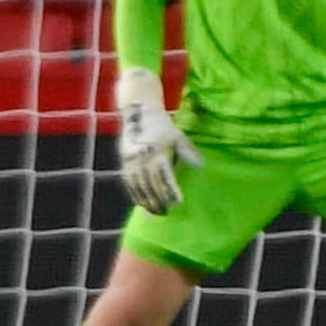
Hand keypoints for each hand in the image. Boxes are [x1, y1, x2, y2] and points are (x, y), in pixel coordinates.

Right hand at [116, 67, 200, 213]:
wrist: (139, 114)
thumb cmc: (163, 126)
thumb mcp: (177, 136)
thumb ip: (188, 152)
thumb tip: (201, 166)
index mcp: (157, 151)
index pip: (165, 176)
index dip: (171, 190)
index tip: (178, 202)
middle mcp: (143, 157)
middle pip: (151, 184)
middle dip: (159, 200)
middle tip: (168, 212)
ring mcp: (131, 161)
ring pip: (139, 186)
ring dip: (147, 201)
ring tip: (156, 212)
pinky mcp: (124, 163)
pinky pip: (129, 183)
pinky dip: (135, 195)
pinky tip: (142, 204)